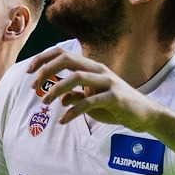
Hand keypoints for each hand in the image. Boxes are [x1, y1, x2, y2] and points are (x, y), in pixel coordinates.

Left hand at [28, 47, 162, 129]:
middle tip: (33, 84)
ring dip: (57, 89)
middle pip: (68, 60)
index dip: (44, 59)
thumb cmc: (116, 106)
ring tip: (45, 102)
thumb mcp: (92, 100)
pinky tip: (63, 120)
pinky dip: (73, 110)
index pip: (63, 54)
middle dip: (47, 69)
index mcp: (92, 67)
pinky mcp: (116, 98)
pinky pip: (90, 101)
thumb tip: (60, 97)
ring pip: (77, 77)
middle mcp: (99, 70)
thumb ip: (76, 96)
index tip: (29, 71)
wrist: (145, 116)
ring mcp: (108, 82)